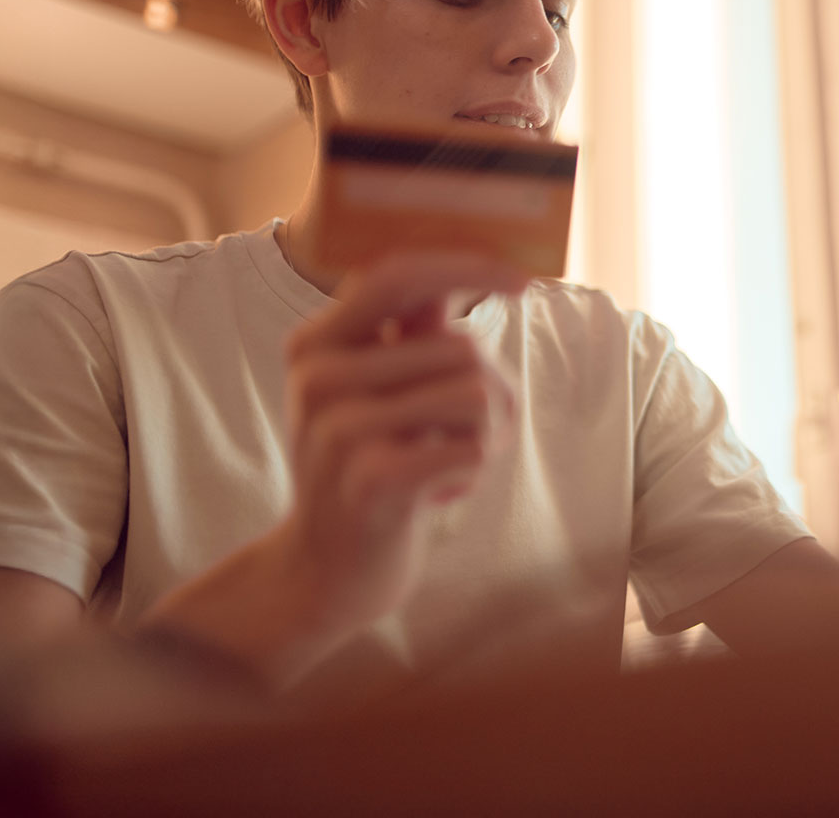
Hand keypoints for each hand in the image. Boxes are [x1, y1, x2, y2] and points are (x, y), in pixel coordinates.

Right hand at [274, 251, 526, 633]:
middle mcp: (318, 379)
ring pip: (474, 395)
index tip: (524, 282)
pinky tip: (436, 493)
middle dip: (491, 391)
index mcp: (315, 345)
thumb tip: (474, 269)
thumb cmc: (370, 466)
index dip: (466, 268)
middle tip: (466, 434)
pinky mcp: (372, 480)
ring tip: (445, 461)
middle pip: (459, 347)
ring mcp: (339, 430)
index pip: (395, 276)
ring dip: (484, 434)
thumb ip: (414, 334)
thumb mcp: (379, 392)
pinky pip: (473, 448)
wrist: (326, 570)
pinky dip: (472, 472)